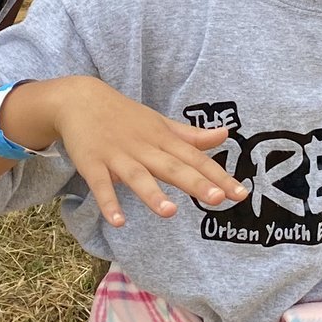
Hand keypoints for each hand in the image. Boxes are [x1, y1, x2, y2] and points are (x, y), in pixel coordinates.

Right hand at [34, 77, 246, 229]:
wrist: (81, 99)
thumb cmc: (126, 116)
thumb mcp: (161, 123)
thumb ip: (192, 136)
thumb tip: (226, 135)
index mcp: (163, 139)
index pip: (195, 159)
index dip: (218, 176)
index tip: (240, 193)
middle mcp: (144, 148)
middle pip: (172, 168)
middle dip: (195, 183)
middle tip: (217, 200)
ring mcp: (118, 156)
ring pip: (138, 177)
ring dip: (153, 194)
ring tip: (170, 212)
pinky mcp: (93, 164)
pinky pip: (101, 185)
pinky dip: (109, 203)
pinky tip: (118, 221)